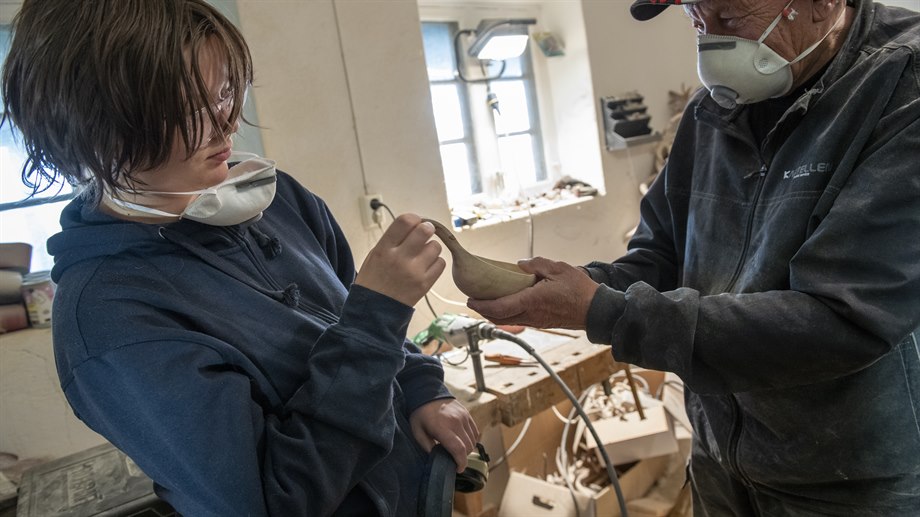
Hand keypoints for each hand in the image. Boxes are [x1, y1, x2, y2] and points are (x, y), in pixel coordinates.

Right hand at [355, 214, 445, 306]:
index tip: (414, 223)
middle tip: (424, 234)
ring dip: (431, 247)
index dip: (414, 219)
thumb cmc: (373, 281)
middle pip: (424, 230)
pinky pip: (441, 263)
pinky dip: (436, 263)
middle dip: (427, 229)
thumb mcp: (374, 255)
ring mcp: (414, 272)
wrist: (374, 312)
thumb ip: (392, 240)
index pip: (405, 221)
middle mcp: (399, 258)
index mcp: (384, 249)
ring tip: (422, 255)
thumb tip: (413, 224)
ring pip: (435, 246)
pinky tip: (426, 266)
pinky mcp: (425, 284)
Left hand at [409, 399, 478, 472]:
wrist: (428, 392)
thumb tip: (436, 458)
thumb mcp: (417, 431)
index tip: (458, 469)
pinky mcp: (467, 414)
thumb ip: (426, 446)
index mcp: (442, 427)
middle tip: (454, 460)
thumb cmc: (421, 413)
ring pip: (473, 440)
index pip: (459, 449)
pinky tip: (462, 441)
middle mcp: (456, 422)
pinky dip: (471, 440)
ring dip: (468, 449)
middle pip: (468, 447)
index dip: (461, 463)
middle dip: (463, 458)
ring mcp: (463, 417)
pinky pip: (475, 431)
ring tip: (457, 450)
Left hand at [467, 257, 599, 328]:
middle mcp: (531, 315)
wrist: (596, 311)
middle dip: (483, 311)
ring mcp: (536, 321)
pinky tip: (507, 303)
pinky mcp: (541, 322)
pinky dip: (507, 314)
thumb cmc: (580, 290)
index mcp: (532, 301)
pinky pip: (518, 320)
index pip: (499, 308)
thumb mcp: (558, 269)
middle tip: (474, 300)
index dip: (481, 306)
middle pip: (499, 318)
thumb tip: (520, 266)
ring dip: (494, 313)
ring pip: (508, 321)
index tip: (470, 300)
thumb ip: (536, 265)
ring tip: (487, 301)